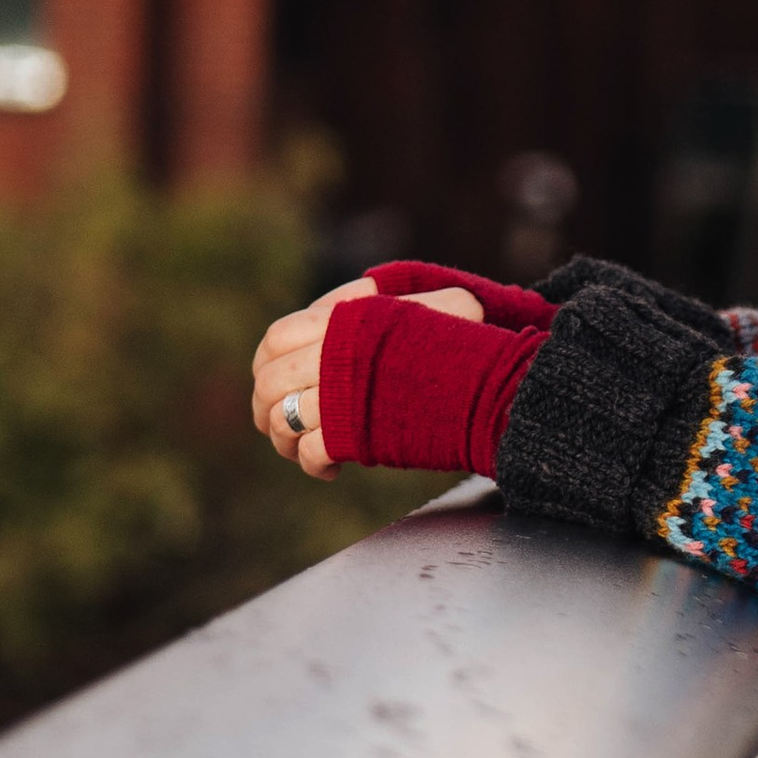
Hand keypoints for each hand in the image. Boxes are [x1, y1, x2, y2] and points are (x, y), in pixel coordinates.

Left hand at [253, 281, 482, 474]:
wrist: (493, 384)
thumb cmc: (465, 342)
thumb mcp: (426, 300)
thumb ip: (385, 298)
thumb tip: (361, 289)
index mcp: (343, 321)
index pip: (276, 338)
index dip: (264, 363)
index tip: (271, 379)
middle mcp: (333, 357)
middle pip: (270, 385)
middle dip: (264, 409)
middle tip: (277, 423)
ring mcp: (340, 399)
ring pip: (284, 422)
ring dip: (284, 442)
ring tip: (298, 449)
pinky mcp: (355, 437)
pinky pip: (312, 453)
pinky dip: (313, 464)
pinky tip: (330, 468)